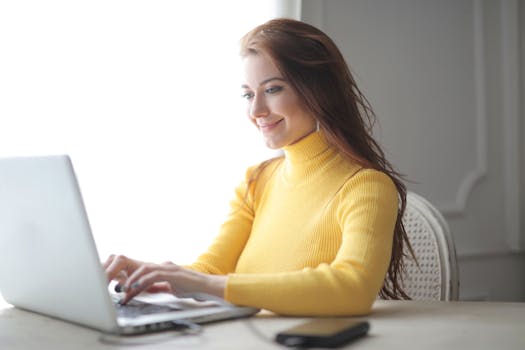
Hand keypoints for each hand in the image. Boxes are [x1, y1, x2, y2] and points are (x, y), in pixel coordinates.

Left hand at [103, 254, 225, 303]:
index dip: (132, 279)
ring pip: (144, 270)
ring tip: (124, 290)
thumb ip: (160, 286)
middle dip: (128, 277)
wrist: (206, 287)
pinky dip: (142, 281)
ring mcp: (168, 268)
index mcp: (164, 268)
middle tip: (118, 288)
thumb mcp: (172, 287)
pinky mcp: (171, 273)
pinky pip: (153, 275)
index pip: (143, 271)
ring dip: (132, 280)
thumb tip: (149, 289)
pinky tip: (136, 287)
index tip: (123, 289)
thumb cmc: (192, 287)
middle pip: (141, 268)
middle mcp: (164, 265)